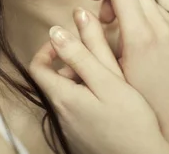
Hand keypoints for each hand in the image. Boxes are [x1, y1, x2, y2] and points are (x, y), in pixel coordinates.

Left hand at [29, 11, 168, 153]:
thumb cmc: (132, 124)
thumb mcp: (109, 80)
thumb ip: (82, 53)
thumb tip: (57, 30)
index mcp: (62, 98)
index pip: (37, 66)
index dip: (48, 49)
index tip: (67, 42)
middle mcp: (60, 115)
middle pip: (53, 80)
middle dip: (72, 64)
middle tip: (99, 61)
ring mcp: (69, 129)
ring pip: (66, 95)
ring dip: (81, 82)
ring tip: (110, 81)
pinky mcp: (80, 137)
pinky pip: (75, 111)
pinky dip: (87, 99)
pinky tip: (111, 102)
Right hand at [86, 0, 168, 153]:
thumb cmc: (141, 108)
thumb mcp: (110, 73)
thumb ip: (94, 39)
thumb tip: (81, 13)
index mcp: (142, 37)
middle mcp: (166, 29)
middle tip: (103, 15)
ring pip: (150, 1)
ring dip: (131, 6)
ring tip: (120, 30)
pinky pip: (165, 17)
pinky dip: (147, 18)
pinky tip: (139, 41)